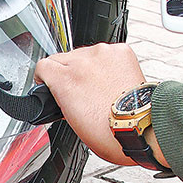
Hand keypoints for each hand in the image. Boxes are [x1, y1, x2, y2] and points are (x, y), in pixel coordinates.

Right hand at [35, 44, 167, 167]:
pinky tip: (112, 80)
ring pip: (85, 54)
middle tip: (80, 92)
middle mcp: (82, 62)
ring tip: (99, 88)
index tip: (49, 82)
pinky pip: (106, 53)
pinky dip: (107, 64)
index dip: (45, 77)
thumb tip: (61, 94)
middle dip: (67, 73)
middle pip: (63, 58)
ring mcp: (103, 53)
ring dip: (88, 67)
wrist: (140, 126)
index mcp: (66, 80)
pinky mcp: (120, 51)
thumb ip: (61, 99)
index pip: (43, 66)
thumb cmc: (109, 131)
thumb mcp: (71, 121)